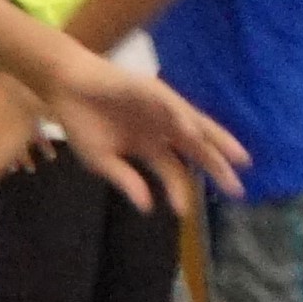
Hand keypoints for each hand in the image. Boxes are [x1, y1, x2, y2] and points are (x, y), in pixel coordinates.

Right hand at [33, 56, 249, 218]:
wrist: (64, 88)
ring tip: (237, 159)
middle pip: (196, 151)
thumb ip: (126, 180)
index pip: (174, 172)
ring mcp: (161, 110)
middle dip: (217, 169)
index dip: (181, 191)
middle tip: (237, 191)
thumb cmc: (80, 122)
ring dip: (217, 142)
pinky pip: (173, 107)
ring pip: (197, 127)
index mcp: (149, 147)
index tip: (185, 214)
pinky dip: (183, 119)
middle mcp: (162, 129)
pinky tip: (193, 134)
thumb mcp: (101, 160)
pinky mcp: (152, 92)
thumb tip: (147, 207)